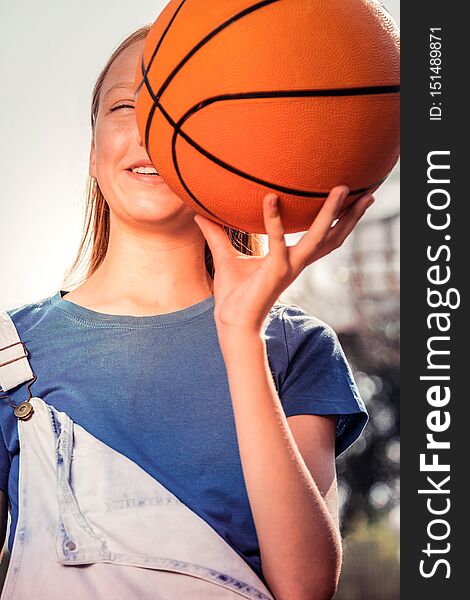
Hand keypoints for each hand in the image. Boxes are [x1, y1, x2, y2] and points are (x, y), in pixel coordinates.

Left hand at [193, 185, 373, 334]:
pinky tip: (270, 198)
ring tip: (341, 188)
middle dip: (351, 216)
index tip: (350, 199)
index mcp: (291, 259)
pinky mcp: (274, 271)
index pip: (321, 237)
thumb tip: (199, 213)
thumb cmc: (233, 294)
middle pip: (332, 236)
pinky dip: (273, 220)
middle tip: (366, 192)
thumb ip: (217, 234)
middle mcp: (296, 262)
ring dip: (331, 213)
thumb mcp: (226, 256)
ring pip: (318, 237)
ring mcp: (288, 267)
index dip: (337, 220)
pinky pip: (276, 241)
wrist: (231, 322)